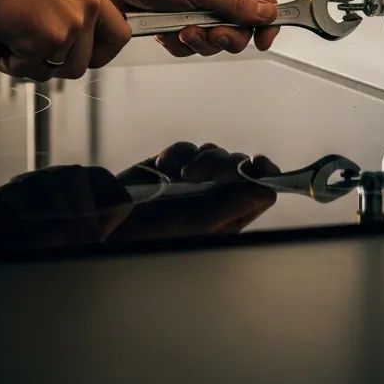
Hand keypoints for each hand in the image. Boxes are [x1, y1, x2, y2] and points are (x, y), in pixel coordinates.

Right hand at [0, 0, 130, 80]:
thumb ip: (64, 9)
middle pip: (84, 62)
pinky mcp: (48, 40)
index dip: (100, 53)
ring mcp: (70, 25)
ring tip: (9, 46)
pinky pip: (29, 69)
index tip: (84, 57)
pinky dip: (8, 63)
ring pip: (56, 70)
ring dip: (29, 65)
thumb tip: (60, 44)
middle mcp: (85, 7)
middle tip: (33, 55)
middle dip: (55, 66)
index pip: (119, 34)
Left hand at [84, 0, 278, 61]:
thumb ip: (234, 2)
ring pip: (215, 39)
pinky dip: (180, 44)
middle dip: (226, 35)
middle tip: (212, 33)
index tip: (263, 40)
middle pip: (241, 25)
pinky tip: (168, 33)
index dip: (266, 20)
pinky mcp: (177, 22)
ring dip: (200, 41)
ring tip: (183, 31)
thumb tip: (267, 13)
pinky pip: (191, 45)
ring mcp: (195, 7)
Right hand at [111, 141, 281, 239]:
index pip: (263, 188)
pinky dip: (179, 152)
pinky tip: (163, 166)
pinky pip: (189, 147)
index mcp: (231, 215)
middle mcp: (219, 196)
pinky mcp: (176, 164)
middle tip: (201, 176)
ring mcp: (198, 178)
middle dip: (223, 165)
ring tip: (182, 176)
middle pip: (240, 165)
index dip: (265, 173)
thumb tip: (268, 190)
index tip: (257, 163)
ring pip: (215, 152)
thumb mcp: (198, 226)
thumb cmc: (157, 236)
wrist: (115, 222)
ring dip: (200, 159)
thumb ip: (233, 207)